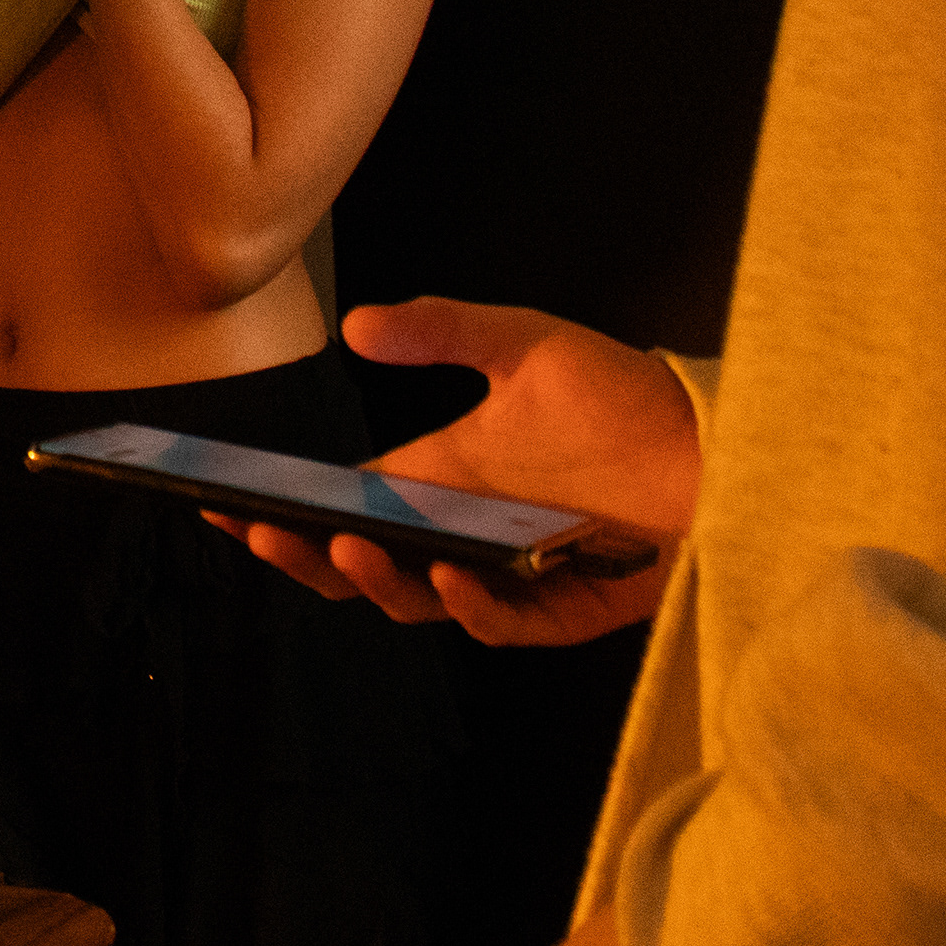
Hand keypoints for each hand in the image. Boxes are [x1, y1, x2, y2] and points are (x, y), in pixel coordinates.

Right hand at [226, 296, 698, 645]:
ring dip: (371, 580)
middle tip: (260, 531)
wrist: (724, 448)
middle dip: (302, 556)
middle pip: (359, 567)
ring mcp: (507, 576)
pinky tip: (448, 570)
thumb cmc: (626, 398)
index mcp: (437, 480)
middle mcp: (460, 535)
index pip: (339, 506)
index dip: (281, 512)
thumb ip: (440, 328)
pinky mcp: (562, 608)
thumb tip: (355, 324)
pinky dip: (464, 602)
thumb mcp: (525, 344)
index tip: (221, 501)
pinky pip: (499, 621)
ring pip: (415, 601)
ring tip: (347, 546)